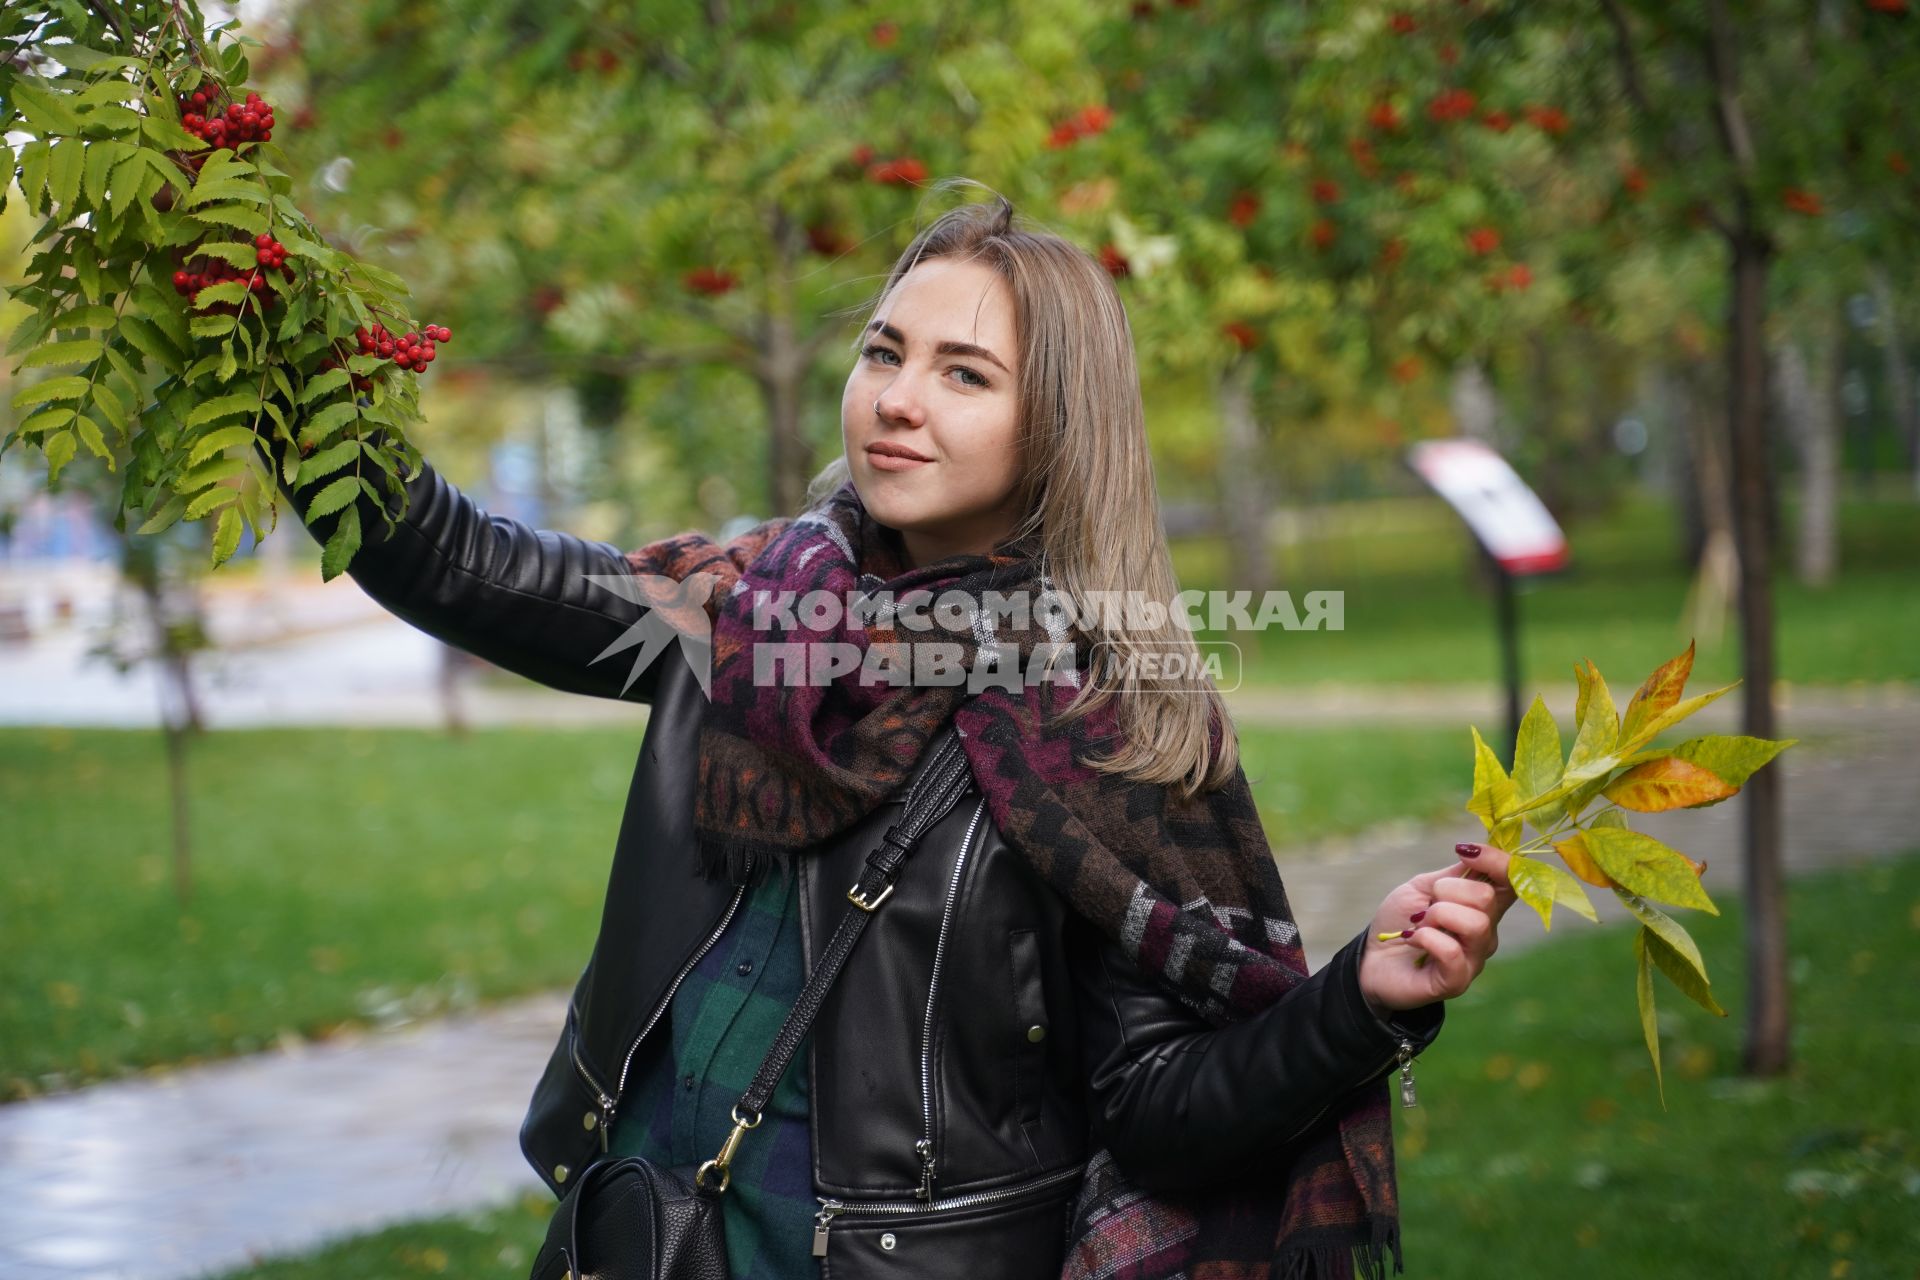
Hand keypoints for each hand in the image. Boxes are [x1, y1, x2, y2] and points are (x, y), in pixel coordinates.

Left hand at [1357, 842, 1516, 1016]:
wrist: (1371, 958)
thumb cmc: (1400, 921)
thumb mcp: (1423, 888)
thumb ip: (1453, 875)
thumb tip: (1476, 851)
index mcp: (1481, 907)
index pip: (1511, 881)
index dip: (1497, 861)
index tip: (1465, 852)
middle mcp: (1485, 933)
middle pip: (1487, 897)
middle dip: (1447, 891)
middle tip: (1425, 906)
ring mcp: (1473, 959)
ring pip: (1475, 923)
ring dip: (1436, 916)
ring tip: (1418, 925)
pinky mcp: (1456, 981)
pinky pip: (1452, 952)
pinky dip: (1426, 938)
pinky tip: (1412, 940)